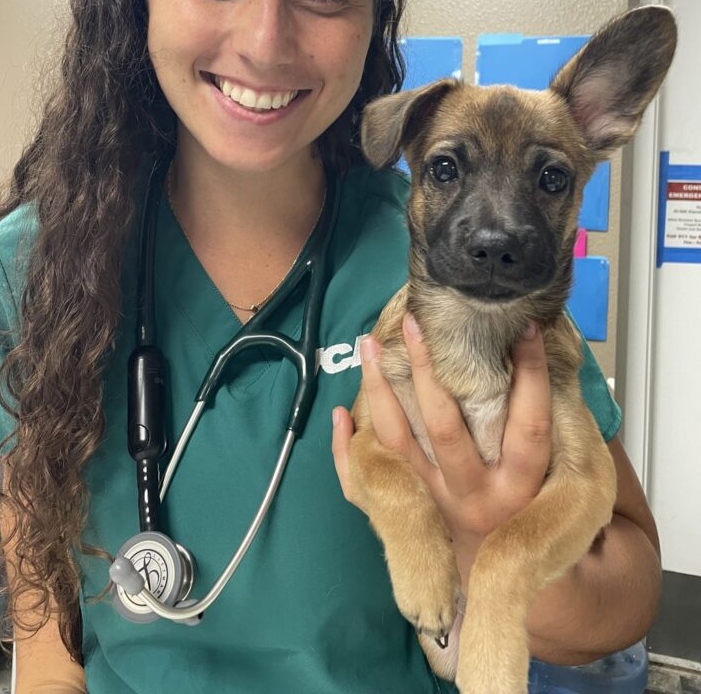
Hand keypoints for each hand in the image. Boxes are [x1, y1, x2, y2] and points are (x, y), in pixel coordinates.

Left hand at [332, 315, 551, 584]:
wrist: (500, 574)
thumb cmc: (530, 505)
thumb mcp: (557, 475)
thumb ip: (547, 422)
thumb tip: (536, 348)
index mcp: (520, 484)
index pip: (527, 425)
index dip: (531, 376)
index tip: (524, 328)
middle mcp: (473, 494)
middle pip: (445, 428)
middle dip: (428, 372)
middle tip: (415, 324)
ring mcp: (433, 501)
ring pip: (398, 443)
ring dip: (379, 391)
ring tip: (368, 344)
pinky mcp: (406, 508)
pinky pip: (365, 482)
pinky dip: (346, 449)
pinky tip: (340, 413)